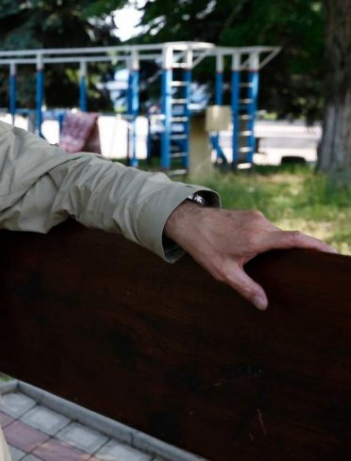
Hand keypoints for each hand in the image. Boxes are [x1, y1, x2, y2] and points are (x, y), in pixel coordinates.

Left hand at [163, 201, 336, 309]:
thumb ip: (246, 288)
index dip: (317, 246)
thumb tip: (264, 305)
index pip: (296, 239)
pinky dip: (269, 240)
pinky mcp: (250, 215)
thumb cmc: (203, 246)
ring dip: (278, 247)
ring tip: (280, 263)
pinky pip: (267, 229)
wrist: (187, 221)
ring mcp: (255, 217)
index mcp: (257, 237)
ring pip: (276, 234)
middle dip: (298, 252)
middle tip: (307, 268)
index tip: (333, 253)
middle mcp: (260, 223)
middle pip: (288, 239)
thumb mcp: (223, 272)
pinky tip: (262, 252)